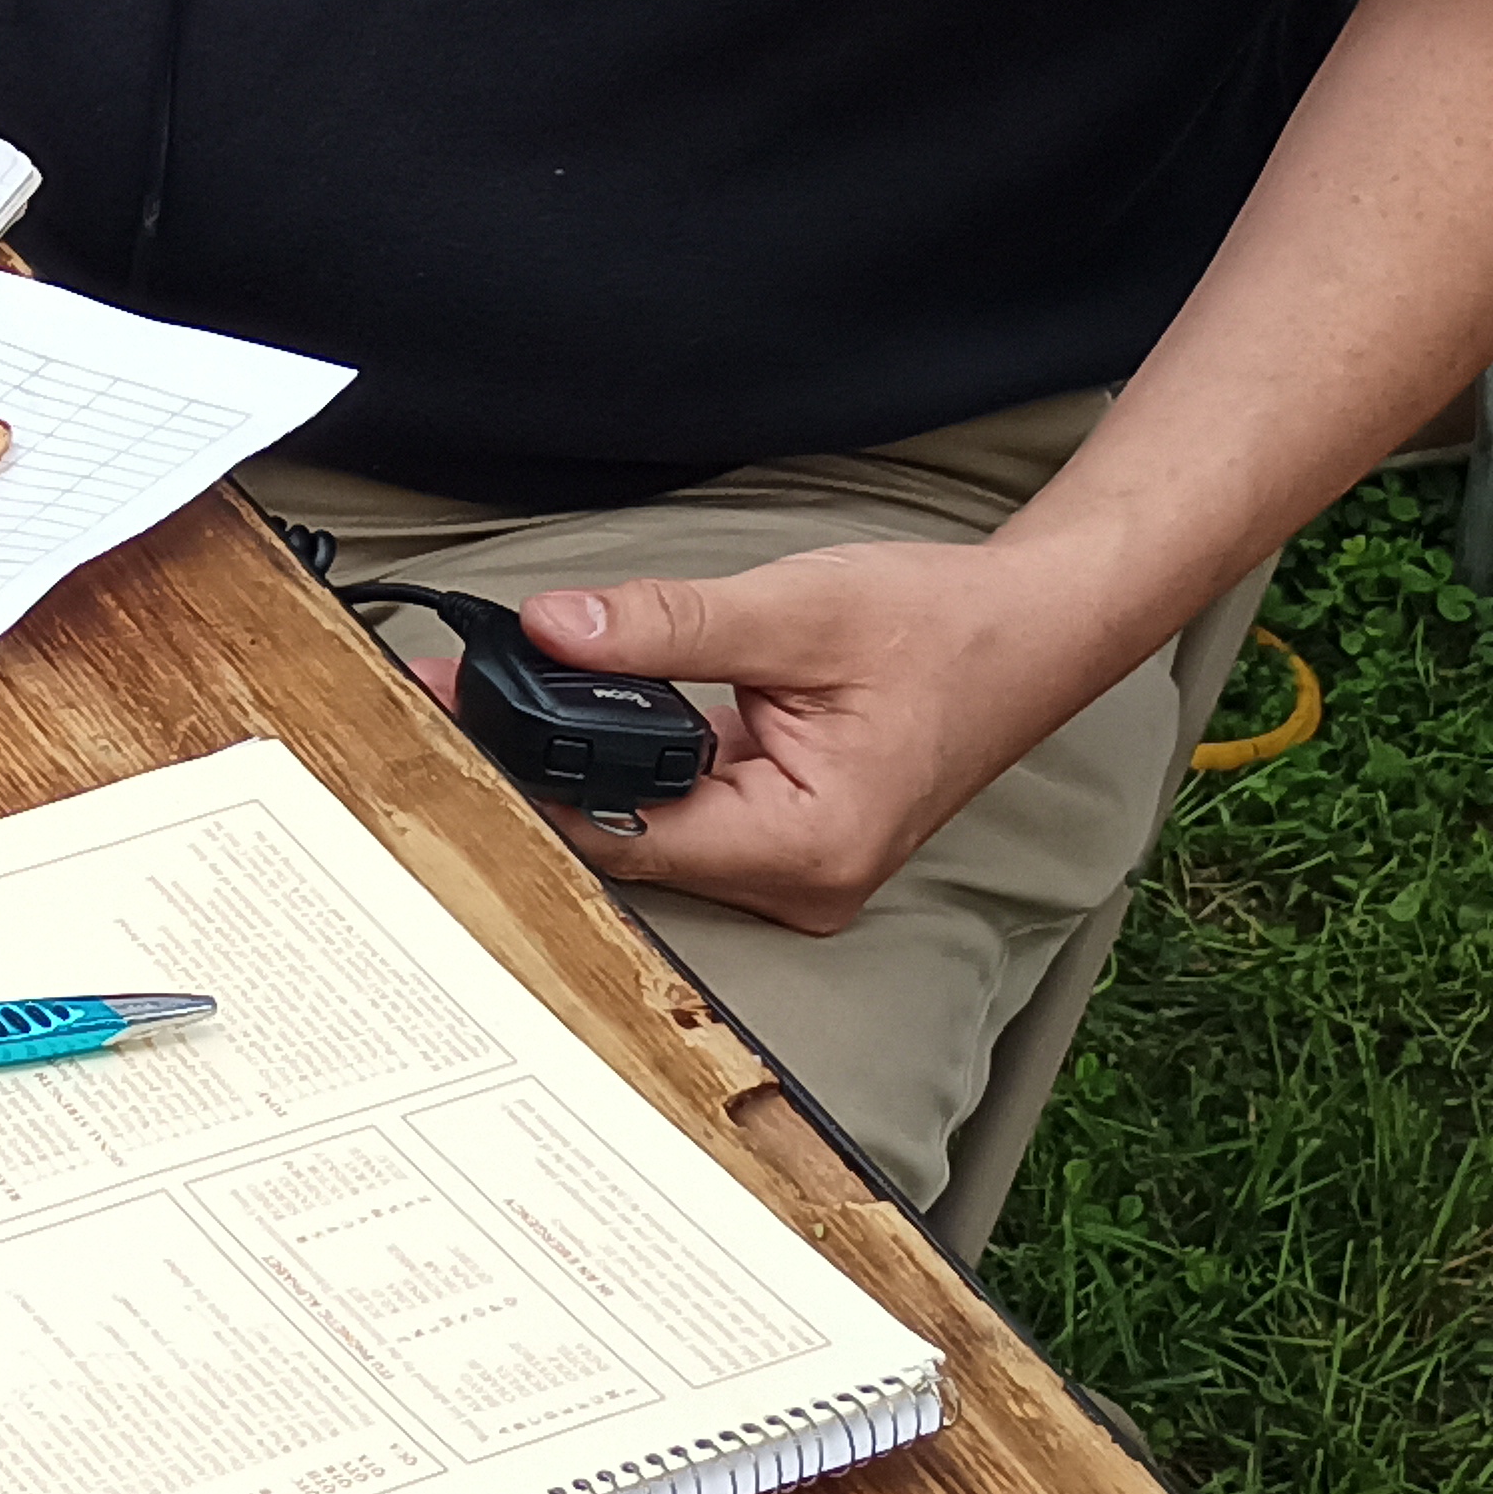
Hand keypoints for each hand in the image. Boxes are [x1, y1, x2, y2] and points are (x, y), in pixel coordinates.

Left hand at [457, 536, 1145, 931]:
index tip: (457, 714)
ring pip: (652, 827)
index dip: (534, 772)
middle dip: (546, 764)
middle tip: (456, 690)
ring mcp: (792, 872)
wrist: (1036, 632)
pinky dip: (640, 762)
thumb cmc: (946, 627)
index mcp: (805, 846)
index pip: (625, 829)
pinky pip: (687, 812)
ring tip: (503, 692)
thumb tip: (555, 630)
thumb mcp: (798, 610)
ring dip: (589, 762)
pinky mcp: (786, 843)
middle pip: (628, 839)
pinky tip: (591, 713)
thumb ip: (669, 625)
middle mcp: (797, 883)